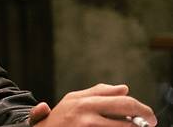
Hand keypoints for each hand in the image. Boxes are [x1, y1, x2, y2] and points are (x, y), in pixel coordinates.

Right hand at [29, 83, 156, 126]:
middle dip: (144, 117)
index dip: (140, 107)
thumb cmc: (60, 118)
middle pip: (126, 110)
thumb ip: (98, 93)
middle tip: (152, 122)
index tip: (147, 115)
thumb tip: (124, 88)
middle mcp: (86, 113)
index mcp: (85, 101)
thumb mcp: (74, 100)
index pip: (121, 100)